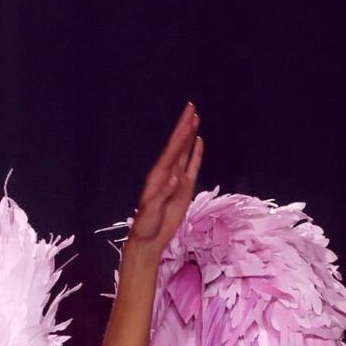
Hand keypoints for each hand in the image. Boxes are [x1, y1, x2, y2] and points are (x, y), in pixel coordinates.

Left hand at [127, 101, 202, 253]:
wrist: (149, 238)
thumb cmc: (146, 225)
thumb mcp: (152, 210)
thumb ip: (164, 194)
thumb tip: (177, 177)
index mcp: (159, 175)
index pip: (172, 149)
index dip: (181, 132)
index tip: (189, 117)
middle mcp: (168, 172)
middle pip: (179, 145)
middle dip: (185, 126)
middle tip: (192, 107)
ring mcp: (177, 179)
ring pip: (185, 152)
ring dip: (190, 136)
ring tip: (196, 119)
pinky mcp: (185, 188)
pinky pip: (192, 167)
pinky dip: (196, 154)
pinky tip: (199, 141)